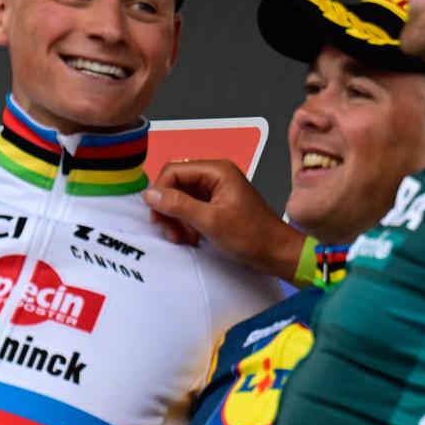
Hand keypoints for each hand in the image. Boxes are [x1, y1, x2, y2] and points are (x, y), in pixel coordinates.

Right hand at [143, 159, 305, 280]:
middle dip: (168, 209)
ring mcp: (215, 190)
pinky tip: (189, 238)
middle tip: (171, 233)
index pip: (173, 171)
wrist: (276, 253)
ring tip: (182, 238)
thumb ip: (179, 205)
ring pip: (180, 199)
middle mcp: (215, 175)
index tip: (159, 218)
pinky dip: (185, 224)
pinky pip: (190, 209)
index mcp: (217, 170)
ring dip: (176, 219)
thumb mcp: (210, 221)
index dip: (161, 193)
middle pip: (175, 184)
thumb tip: (149, 194)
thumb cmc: (250, 236)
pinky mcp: (216, 206)